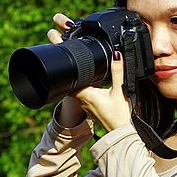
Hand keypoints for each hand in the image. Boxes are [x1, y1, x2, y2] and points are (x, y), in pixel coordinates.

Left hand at [48, 13, 131, 131]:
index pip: (68, 74)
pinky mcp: (90, 106)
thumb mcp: (120, 91)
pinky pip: (81, 90)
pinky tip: (86, 77)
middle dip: (66, 63)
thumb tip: (116, 54)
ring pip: (74, 84)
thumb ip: (118, 71)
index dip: (62, 59)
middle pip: (68, 77)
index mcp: (85, 93)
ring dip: (73, 73)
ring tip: (73, 58)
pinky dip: (80, 81)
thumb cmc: (119, 116)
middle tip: (62, 44)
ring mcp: (84, 103)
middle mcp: (81, 98)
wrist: (120, 134)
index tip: (56, 42)